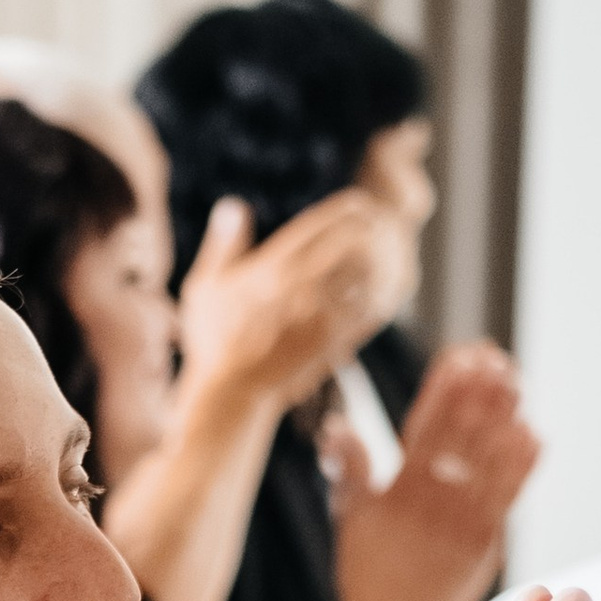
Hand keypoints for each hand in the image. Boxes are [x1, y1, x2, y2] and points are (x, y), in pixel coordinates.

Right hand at [177, 190, 409, 415]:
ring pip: (374, 272)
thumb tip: (234, 205)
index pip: (329, 220)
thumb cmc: (213, 342)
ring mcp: (323, 315)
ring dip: (389, 257)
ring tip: (396, 248)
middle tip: (386, 224)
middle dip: (377, 227)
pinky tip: (393, 282)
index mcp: (273, 267)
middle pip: (359, 239)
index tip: (360, 206)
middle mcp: (302, 287)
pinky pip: (376, 307)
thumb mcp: (205, 288)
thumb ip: (222, 244)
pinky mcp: (337, 340)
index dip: (353, 207)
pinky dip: (390, 290)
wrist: (233, 396)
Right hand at [332, 343, 539, 600]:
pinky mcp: (484, 545)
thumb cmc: (369, 572)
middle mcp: (430, 504)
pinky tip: (532, 434)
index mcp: (396, 491)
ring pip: (487, 462)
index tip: (460, 355)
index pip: (423, 427)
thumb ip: (349, 467)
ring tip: (516, 384)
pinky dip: (520, 466)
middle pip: (460, 437)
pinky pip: (507, 498)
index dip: (444, 390)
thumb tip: (336, 425)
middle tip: (498, 359)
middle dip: (478, 395)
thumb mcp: (351, 517)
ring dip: (504, 419)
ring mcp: (460, 524)